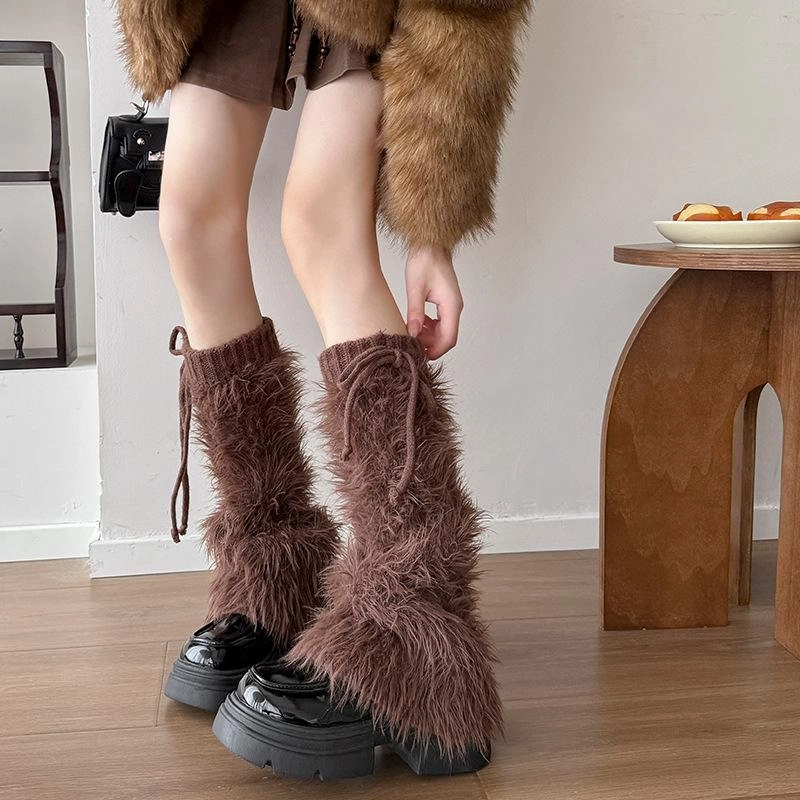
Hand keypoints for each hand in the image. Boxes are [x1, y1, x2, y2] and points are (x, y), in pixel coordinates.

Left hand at [405, 244, 462, 359]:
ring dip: (429, 336)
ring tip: (412, 331)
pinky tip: (417, 322)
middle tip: (411, 343)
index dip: (436, 351)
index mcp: (451, 305)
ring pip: (443, 331)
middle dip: (430, 344)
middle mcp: (455, 307)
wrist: (430, 244)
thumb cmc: (424, 260)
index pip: (448, 338)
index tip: (420, 356)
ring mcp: (452, 305)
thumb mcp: (415, 288)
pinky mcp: (446, 303)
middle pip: (447, 337)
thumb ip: (415, 313)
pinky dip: (429, 327)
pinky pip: (440, 322)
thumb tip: (413, 334)